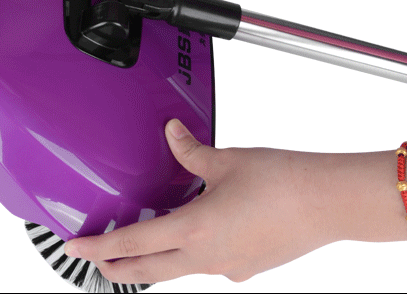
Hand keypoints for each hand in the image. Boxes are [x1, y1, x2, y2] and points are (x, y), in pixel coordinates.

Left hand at [63, 119, 337, 283]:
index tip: (76, 247)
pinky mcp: (248, 266)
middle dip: (115, 268)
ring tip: (139, 247)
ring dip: (151, 263)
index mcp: (194, 230)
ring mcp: (228, 266)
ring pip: (175, 271)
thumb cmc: (284, 182)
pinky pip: (206, 266)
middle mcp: (207, 257)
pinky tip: (196, 235)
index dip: (97, 247)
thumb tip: (171, 135)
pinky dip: (188, 255)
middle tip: (96, 260)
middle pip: (146, 272)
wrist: (330, 202)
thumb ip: (190, 151)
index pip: (130, 245)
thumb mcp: (227, 160)